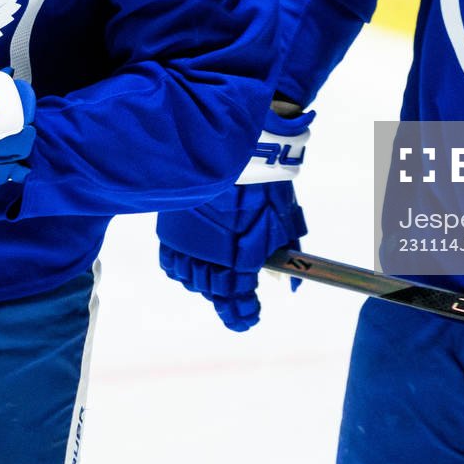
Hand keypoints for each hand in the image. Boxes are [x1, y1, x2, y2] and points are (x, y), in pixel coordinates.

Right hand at [157, 107, 311, 330]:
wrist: (238, 146)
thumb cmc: (268, 184)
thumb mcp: (284, 222)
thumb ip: (288, 256)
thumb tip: (293, 286)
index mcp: (240, 260)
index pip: (236, 302)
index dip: (242, 314)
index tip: (249, 317)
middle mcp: (210, 256)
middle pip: (212, 292)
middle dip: (225, 300)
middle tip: (237, 300)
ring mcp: (188, 241)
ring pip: (189, 279)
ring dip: (203, 284)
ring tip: (217, 278)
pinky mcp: (172, 226)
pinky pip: (170, 260)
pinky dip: (181, 268)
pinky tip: (192, 264)